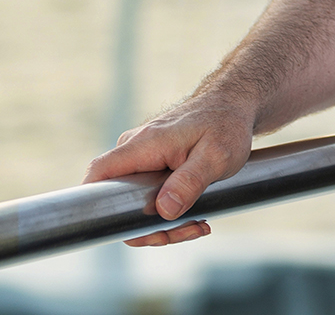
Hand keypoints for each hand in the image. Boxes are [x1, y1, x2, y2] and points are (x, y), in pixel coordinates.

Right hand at [82, 95, 254, 246]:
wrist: (236, 104)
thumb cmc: (227, 124)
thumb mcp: (217, 155)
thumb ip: (190, 181)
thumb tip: (164, 210)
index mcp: (143, 145)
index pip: (97, 176)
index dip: (98, 209)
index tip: (136, 230)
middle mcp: (135, 149)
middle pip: (118, 201)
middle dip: (149, 227)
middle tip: (188, 231)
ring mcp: (143, 156)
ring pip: (135, 202)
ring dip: (164, 223)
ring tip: (198, 225)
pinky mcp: (152, 162)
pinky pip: (148, 195)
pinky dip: (169, 211)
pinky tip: (195, 217)